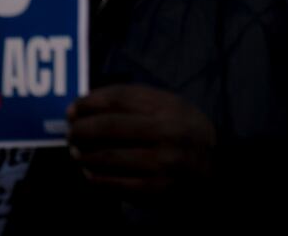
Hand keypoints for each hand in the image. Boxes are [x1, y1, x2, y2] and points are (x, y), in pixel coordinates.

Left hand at [66, 85, 215, 196]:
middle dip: (81, 130)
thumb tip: (86, 103)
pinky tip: (89, 174)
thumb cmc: (186, 133)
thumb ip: (136, 101)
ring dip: (84, 155)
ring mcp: (161, 162)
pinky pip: (113, 184)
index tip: (73, 108)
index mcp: (170, 108)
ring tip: (77, 153)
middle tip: (71, 133)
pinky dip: (95, 178)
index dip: (90, 102)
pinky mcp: (155, 188)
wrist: (216, 168)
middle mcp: (167, 132)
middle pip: (110, 127)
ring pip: (107, 157)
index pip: (120, 98)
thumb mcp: (172, 107)